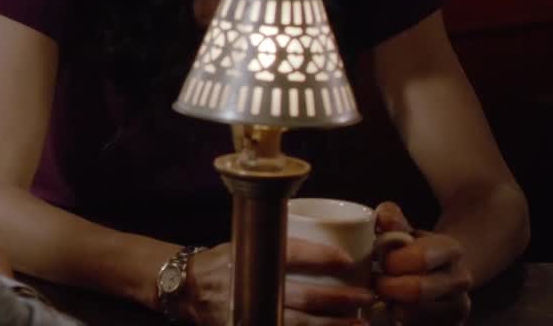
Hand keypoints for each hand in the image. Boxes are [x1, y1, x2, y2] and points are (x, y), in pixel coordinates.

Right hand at [180, 242, 374, 325]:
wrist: (188, 291)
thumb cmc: (220, 264)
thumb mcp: (241, 244)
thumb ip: (274, 244)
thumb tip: (320, 235)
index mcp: (249, 258)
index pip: (290, 254)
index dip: (321, 256)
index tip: (347, 260)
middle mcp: (251, 287)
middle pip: (303, 295)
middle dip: (338, 297)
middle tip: (365, 295)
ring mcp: (252, 312)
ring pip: (300, 323)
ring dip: (332, 324)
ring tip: (359, 322)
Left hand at [374, 202, 471, 324]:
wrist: (435, 274)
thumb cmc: (410, 248)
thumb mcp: (402, 229)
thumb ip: (391, 219)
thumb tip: (383, 217)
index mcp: (451, 249)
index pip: (420, 258)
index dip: (392, 261)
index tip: (381, 261)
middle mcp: (461, 280)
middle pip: (416, 290)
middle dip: (387, 286)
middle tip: (377, 282)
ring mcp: (459, 308)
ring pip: (413, 315)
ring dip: (390, 306)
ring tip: (383, 296)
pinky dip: (397, 321)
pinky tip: (393, 310)